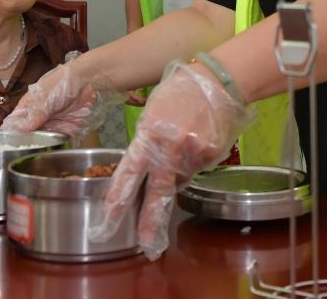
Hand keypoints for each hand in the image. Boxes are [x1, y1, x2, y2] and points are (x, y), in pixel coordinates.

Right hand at [1, 60, 119, 141]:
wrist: (89, 82)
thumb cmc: (62, 83)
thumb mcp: (44, 98)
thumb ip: (32, 115)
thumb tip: (15, 130)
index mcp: (29, 105)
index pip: (14, 122)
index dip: (10, 133)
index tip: (7, 145)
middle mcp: (39, 117)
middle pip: (27, 135)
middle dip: (25, 143)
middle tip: (22, 152)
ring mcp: (53, 124)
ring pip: (42, 141)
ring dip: (40, 146)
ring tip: (35, 152)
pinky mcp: (67, 130)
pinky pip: (58, 142)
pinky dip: (54, 146)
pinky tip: (50, 151)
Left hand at [90, 59, 253, 259]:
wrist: (218, 81)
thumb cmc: (178, 91)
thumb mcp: (152, 114)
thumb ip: (147, 142)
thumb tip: (147, 170)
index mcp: (149, 136)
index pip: (128, 175)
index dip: (118, 201)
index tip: (108, 221)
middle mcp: (170, 150)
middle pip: (157, 194)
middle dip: (151, 223)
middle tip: (147, 245)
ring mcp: (193, 155)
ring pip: (179, 179)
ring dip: (175, 174)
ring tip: (180, 146)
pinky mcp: (211, 157)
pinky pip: (196, 168)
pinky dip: (192, 162)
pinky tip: (195, 141)